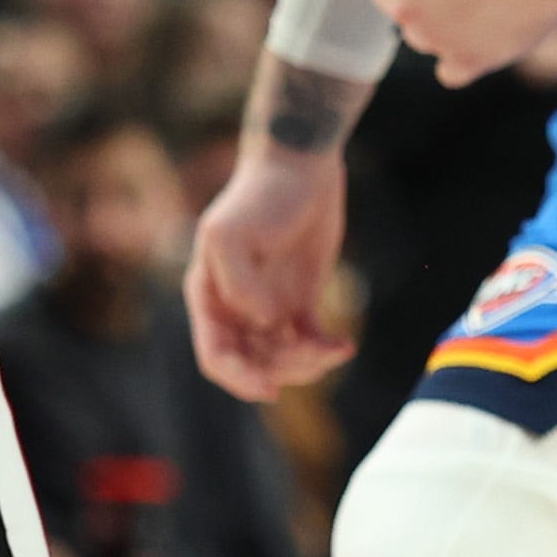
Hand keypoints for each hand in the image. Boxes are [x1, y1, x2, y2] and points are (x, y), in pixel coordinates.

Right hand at [186, 140, 354, 399]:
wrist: (302, 166)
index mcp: (210, 297)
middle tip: (314, 353)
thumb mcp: (231, 234)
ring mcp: (269, 306)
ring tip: (335, 348)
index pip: (216, 355)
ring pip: (284, 359)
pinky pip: (311, 340)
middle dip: (283, 370)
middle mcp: (237, 308)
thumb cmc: (260, 195)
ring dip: (308, 364)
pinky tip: (346, 346)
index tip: (269, 390)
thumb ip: (238, 283)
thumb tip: (262, 322)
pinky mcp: (301, 300)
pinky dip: (327, 350)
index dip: (239, 379)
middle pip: (254, 364)